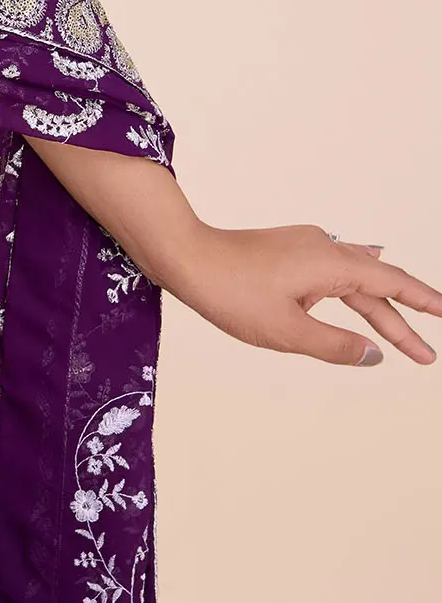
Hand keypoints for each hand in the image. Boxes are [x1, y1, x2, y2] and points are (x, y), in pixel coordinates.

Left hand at [165, 222, 441, 366]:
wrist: (185, 255)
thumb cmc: (230, 292)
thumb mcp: (287, 331)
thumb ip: (336, 346)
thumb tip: (374, 354)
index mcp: (331, 263)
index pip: (392, 283)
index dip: (423, 301)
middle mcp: (324, 247)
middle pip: (376, 285)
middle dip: (402, 321)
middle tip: (427, 356)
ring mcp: (305, 246)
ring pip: (354, 280)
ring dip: (377, 310)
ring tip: (403, 338)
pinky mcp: (288, 250)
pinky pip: (333, 271)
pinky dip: (352, 290)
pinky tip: (361, 287)